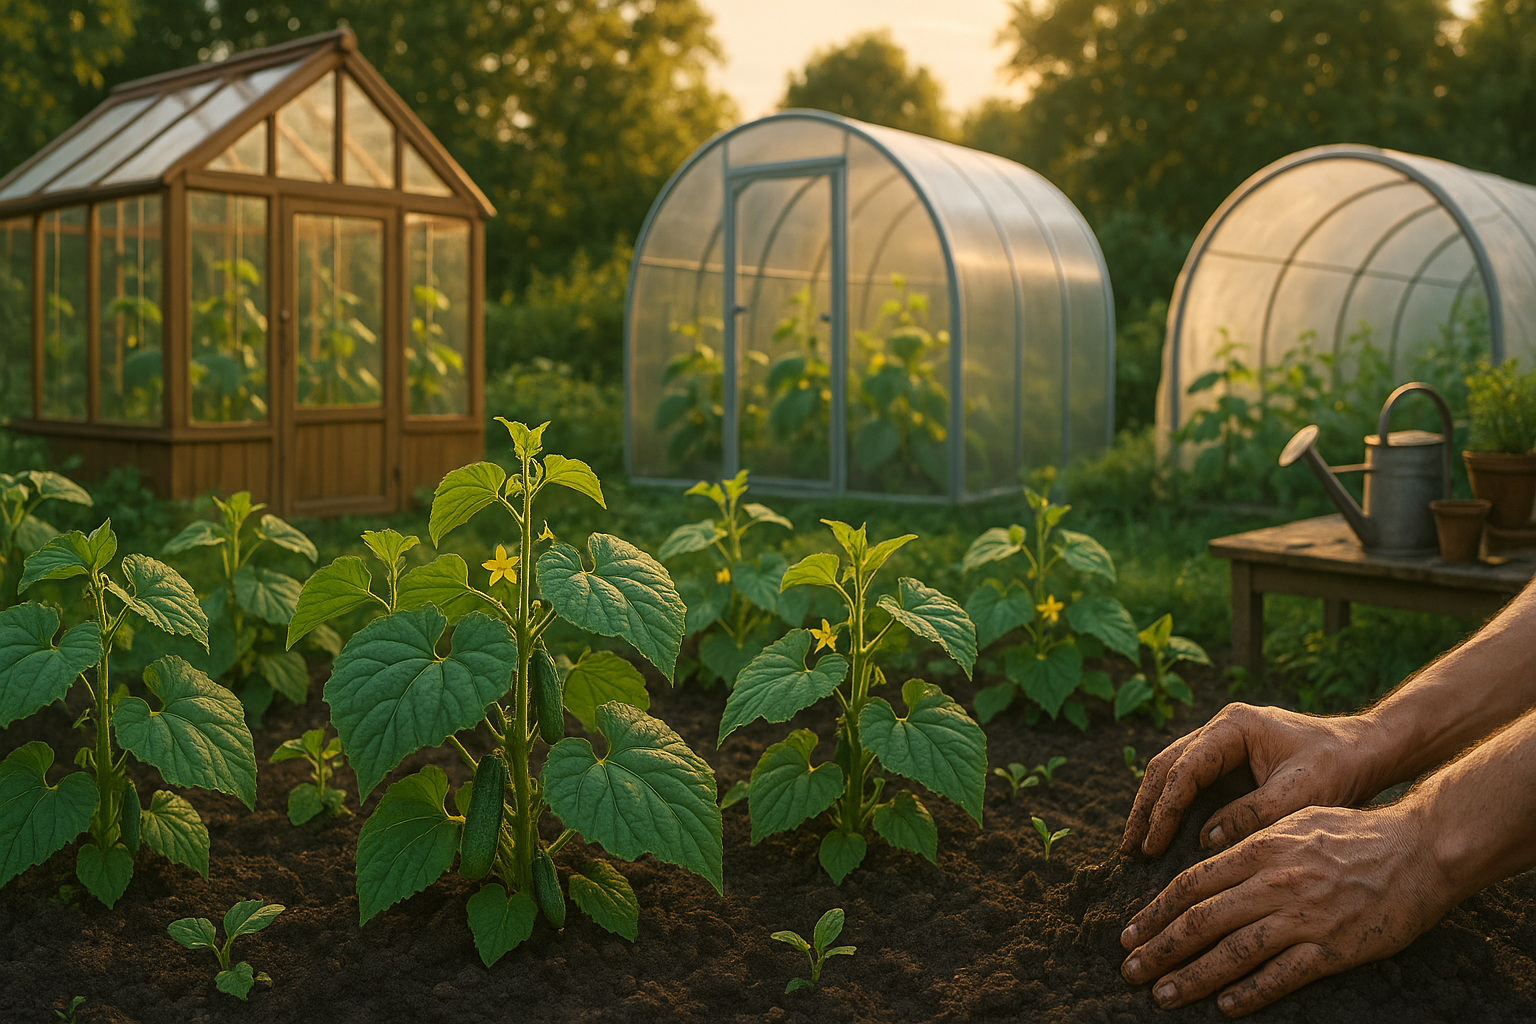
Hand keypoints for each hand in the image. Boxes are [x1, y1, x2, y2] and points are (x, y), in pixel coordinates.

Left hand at [1119, 802, 1448, 1017]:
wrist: (1418, 850)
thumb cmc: (1353, 833)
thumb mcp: (1291, 822)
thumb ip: (1247, 842)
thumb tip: (1204, 859)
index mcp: (1259, 850)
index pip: (1191, 885)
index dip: (1155, 912)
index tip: (1130, 932)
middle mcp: (1274, 883)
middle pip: (1202, 921)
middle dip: (1160, 947)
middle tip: (1130, 970)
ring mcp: (1303, 918)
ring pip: (1233, 952)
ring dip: (1192, 976)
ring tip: (1162, 994)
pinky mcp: (1332, 948)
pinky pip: (1282, 975)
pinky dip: (1250, 993)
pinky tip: (1224, 1007)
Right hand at [1120, 703, 1388, 856]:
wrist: (1367, 751)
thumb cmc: (1338, 767)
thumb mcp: (1299, 794)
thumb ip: (1251, 814)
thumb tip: (1205, 839)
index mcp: (1233, 726)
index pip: (1185, 769)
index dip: (1165, 809)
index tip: (1152, 845)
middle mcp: (1220, 729)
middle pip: (1166, 766)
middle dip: (1145, 809)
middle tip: (1129, 849)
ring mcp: (1222, 743)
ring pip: (1171, 773)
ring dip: (1153, 809)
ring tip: (1136, 847)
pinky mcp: (1229, 761)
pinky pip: (1190, 783)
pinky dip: (1173, 809)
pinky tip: (1163, 835)